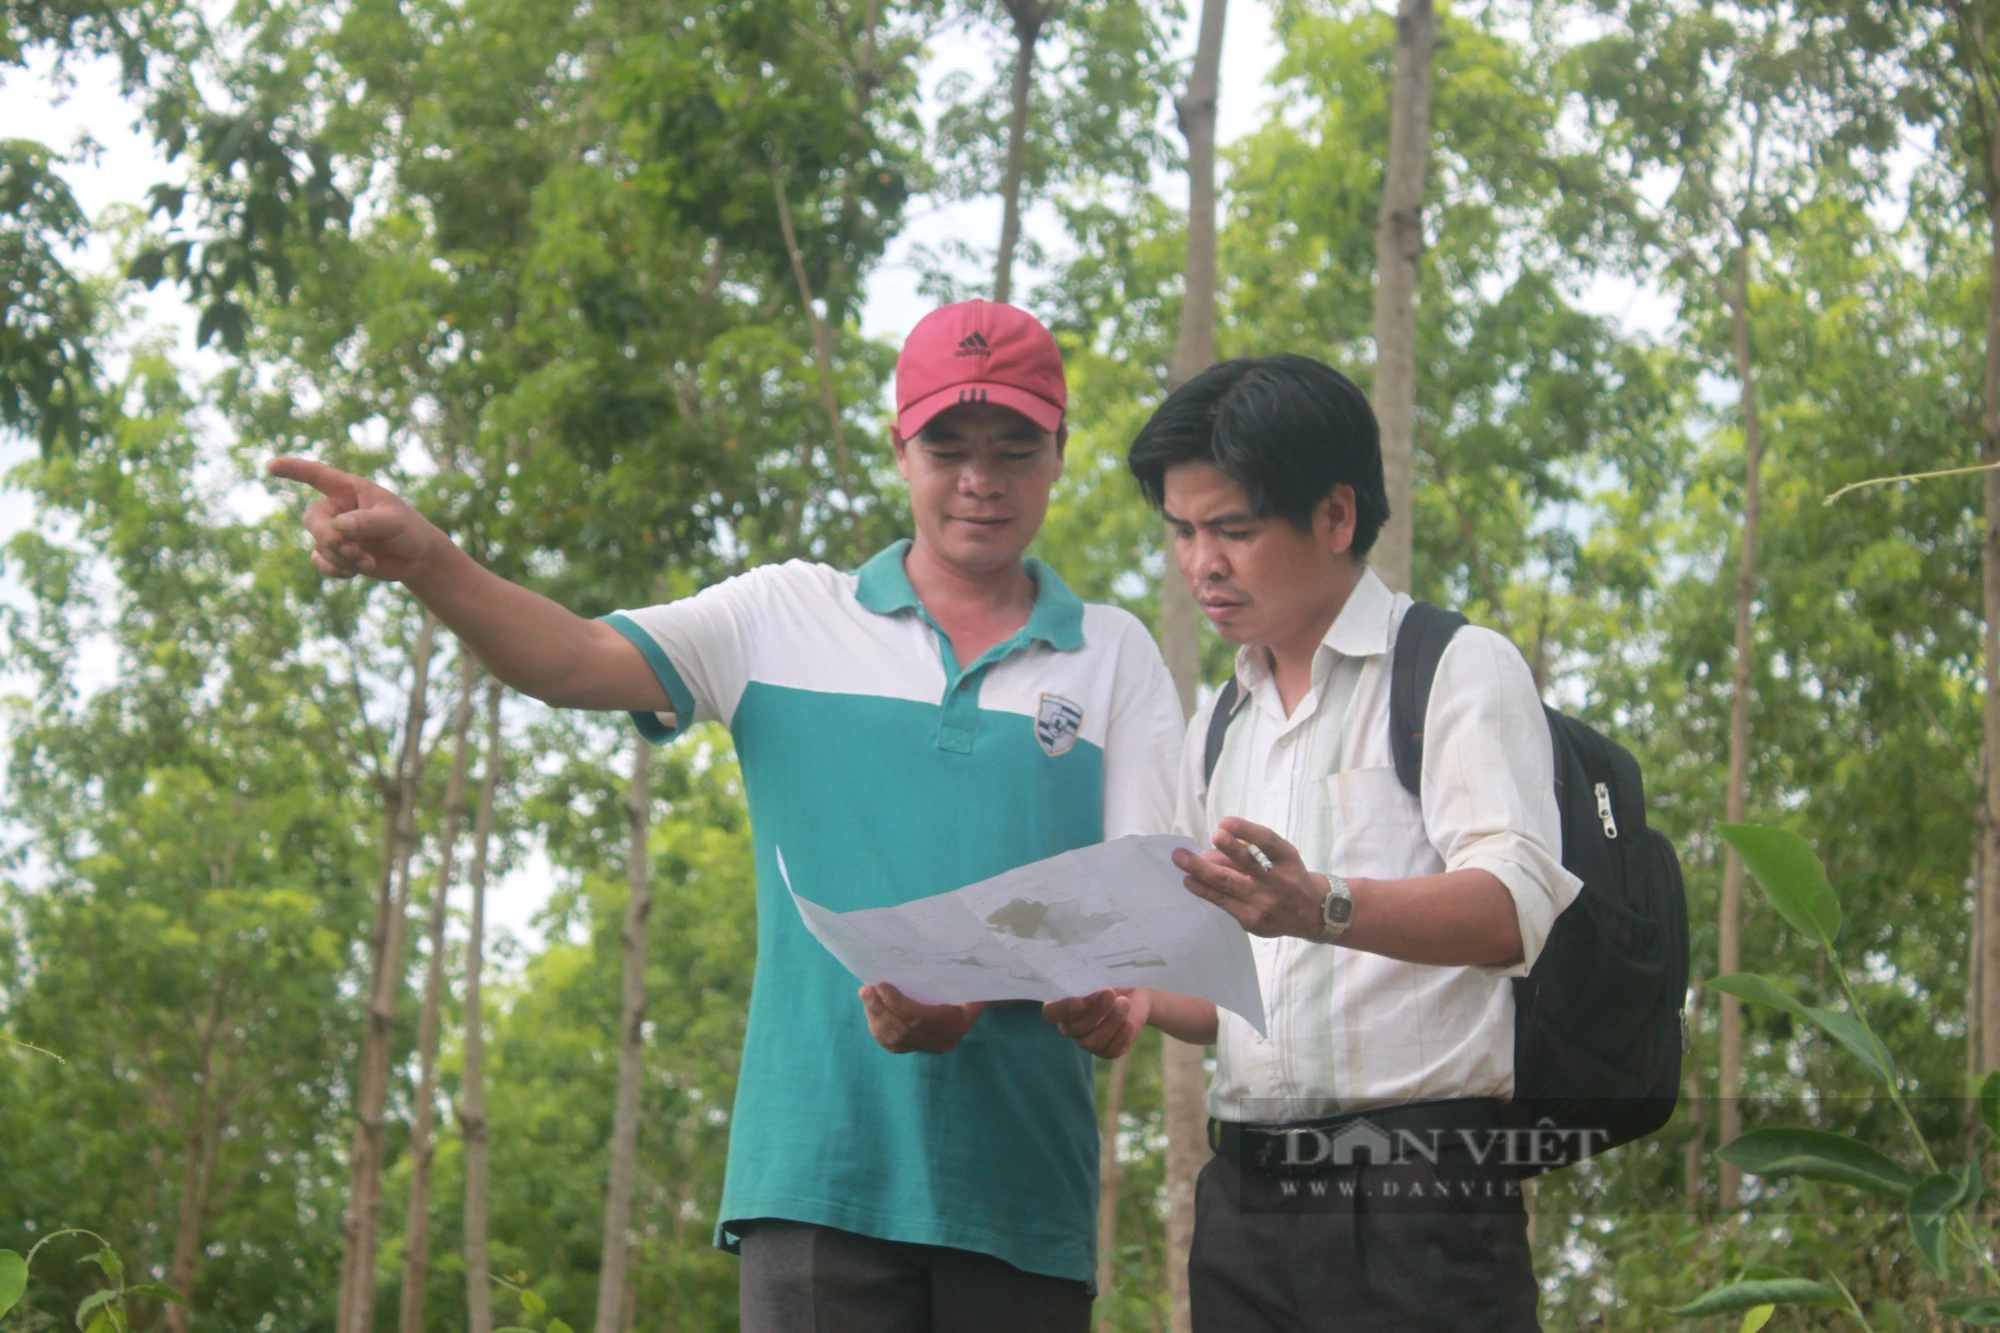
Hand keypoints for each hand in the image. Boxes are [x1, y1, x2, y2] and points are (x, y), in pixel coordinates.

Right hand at [267, 457, 443, 583]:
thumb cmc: (409, 530)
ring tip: (367, 561)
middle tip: (353, 550)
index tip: (270, 466)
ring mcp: (334, 532)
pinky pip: (321, 563)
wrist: (416, 558)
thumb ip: (367, 522)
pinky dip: (337, 570)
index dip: (293, 469)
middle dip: (329, 538)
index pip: (317, 475)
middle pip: (312, 520)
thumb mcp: (394, 522)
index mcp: (350, 489)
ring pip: (319, 546)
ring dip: (342, 558)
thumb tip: (337, 527)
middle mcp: (337, 509)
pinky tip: (356, 572)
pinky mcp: (335, 554)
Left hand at [859, 983, 985, 1054]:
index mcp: (957, 1023)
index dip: (897, 1004)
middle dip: (881, 1009)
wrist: (972, 1007)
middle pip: (904, 1029)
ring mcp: (930, 1048)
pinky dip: (878, 1027)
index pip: (920, 1018)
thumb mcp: (971, 978)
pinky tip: (871, 1010)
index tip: (881, 986)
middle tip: (866, 989)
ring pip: (895, 1038)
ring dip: (876, 1017)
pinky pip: (892, 1044)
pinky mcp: (917, 1049)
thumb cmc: (970, 986)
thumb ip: (966, 975)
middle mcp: (944, 1041)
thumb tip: (961, 960)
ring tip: (865, 995)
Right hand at [1042, 988, 1148, 1058]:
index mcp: (1063, 1005)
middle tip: (1110, 992)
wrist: (1134, 991)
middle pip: (1074, 1028)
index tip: (1078, 1001)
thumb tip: (1088, 982)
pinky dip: (1120, 1037)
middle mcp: (1071, 1026)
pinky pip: (1109, 1052)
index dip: (1061, 1010)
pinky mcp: (1107, 1050)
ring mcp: (1088, 1040)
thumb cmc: (1111, 979)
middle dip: (1094, 1011)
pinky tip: (1128, 1022)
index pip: (1050, 1013)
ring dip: (1110, 1022)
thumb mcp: (1099, 974)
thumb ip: (1088, 979)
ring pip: (1091, 1042)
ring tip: (1124, 1003)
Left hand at [1172, 817, 1325, 939]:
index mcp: (1287, 859)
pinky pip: (1224, 903)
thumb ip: (1248, 852)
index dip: (1246, 830)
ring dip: (1201, 870)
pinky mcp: (1253, 921)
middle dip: (1224, 849)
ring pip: (1228, 885)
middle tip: (1204, 837)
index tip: (1225, 822)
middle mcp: (1279, 881)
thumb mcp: (1277, 857)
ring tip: (1180, 858)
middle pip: (1247, 864)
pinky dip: (1204, 890)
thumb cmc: (1287, 876)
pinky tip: (1189, 881)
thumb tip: (1209, 853)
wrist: (1310, 913)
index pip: (1267, 841)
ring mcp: (1265, 903)